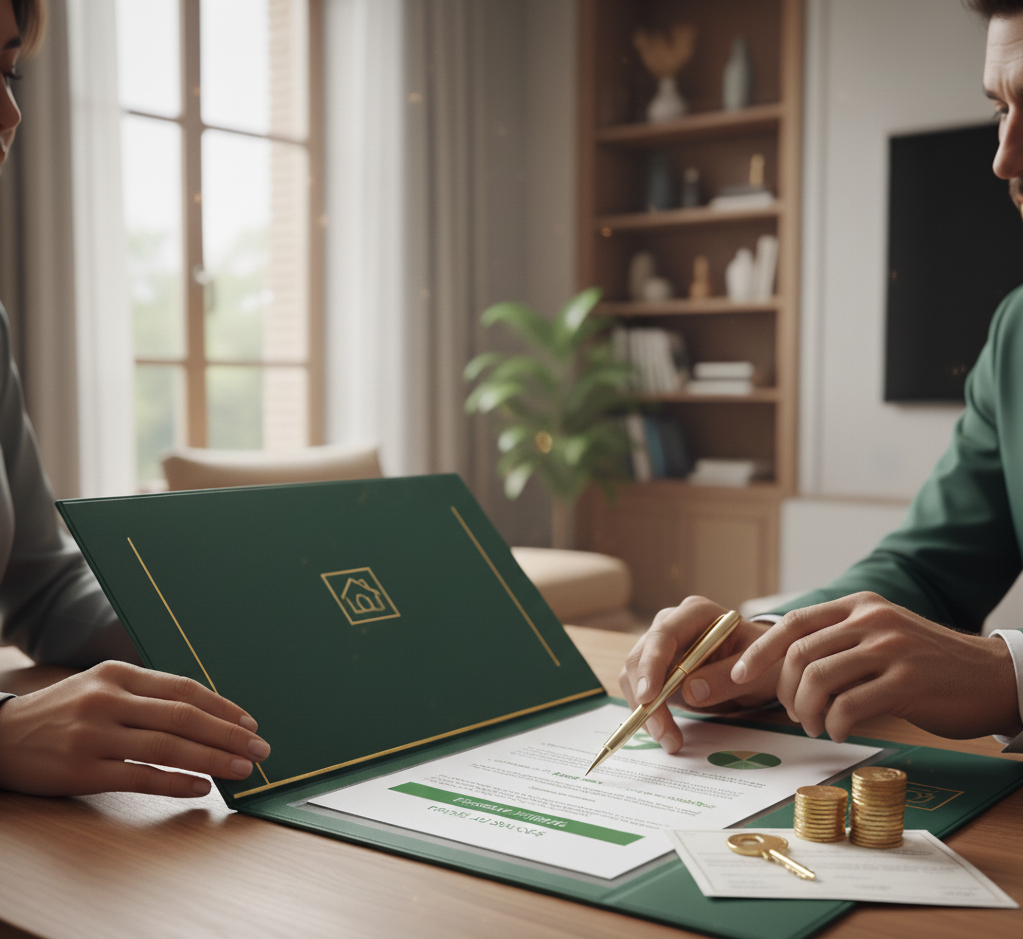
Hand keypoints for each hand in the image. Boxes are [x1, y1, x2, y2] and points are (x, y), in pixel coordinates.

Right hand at [0, 661, 270, 796]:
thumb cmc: (63, 711)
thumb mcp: (102, 685)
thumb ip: (148, 694)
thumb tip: (208, 712)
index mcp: (119, 673)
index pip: (184, 689)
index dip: (222, 707)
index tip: (250, 724)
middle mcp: (108, 700)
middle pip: (183, 717)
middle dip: (228, 735)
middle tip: (259, 749)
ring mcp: (94, 736)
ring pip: (167, 747)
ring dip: (212, 760)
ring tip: (242, 769)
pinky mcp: (82, 770)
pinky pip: (141, 778)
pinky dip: (176, 783)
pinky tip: (202, 788)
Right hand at [619, 596, 779, 752]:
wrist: (763, 666)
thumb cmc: (764, 660)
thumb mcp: (758, 669)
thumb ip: (727, 677)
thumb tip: (691, 690)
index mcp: (696, 613)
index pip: (663, 635)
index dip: (652, 665)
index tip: (649, 697)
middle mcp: (671, 624)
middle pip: (640, 656)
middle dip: (646, 697)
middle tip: (663, 733)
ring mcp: (661, 646)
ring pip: (634, 675)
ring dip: (645, 710)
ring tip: (670, 740)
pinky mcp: (657, 668)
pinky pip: (640, 689)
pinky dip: (648, 713)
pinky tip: (666, 733)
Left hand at [730, 592, 1022, 741]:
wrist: (992, 677)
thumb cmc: (926, 665)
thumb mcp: (879, 637)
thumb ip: (837, 642)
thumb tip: (778, 666)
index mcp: (858, 605)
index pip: (792, 623)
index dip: (759, 651)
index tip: (739, 676)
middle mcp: (871, 619)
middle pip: (798, 654)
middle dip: (782, 690)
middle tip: (791, 714)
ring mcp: (890, 648)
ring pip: (818, 679)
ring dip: (805, 711)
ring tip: (814, 726)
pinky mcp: (908, 681)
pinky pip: (849, 706)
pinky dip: (833, 724)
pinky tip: (838, 731)